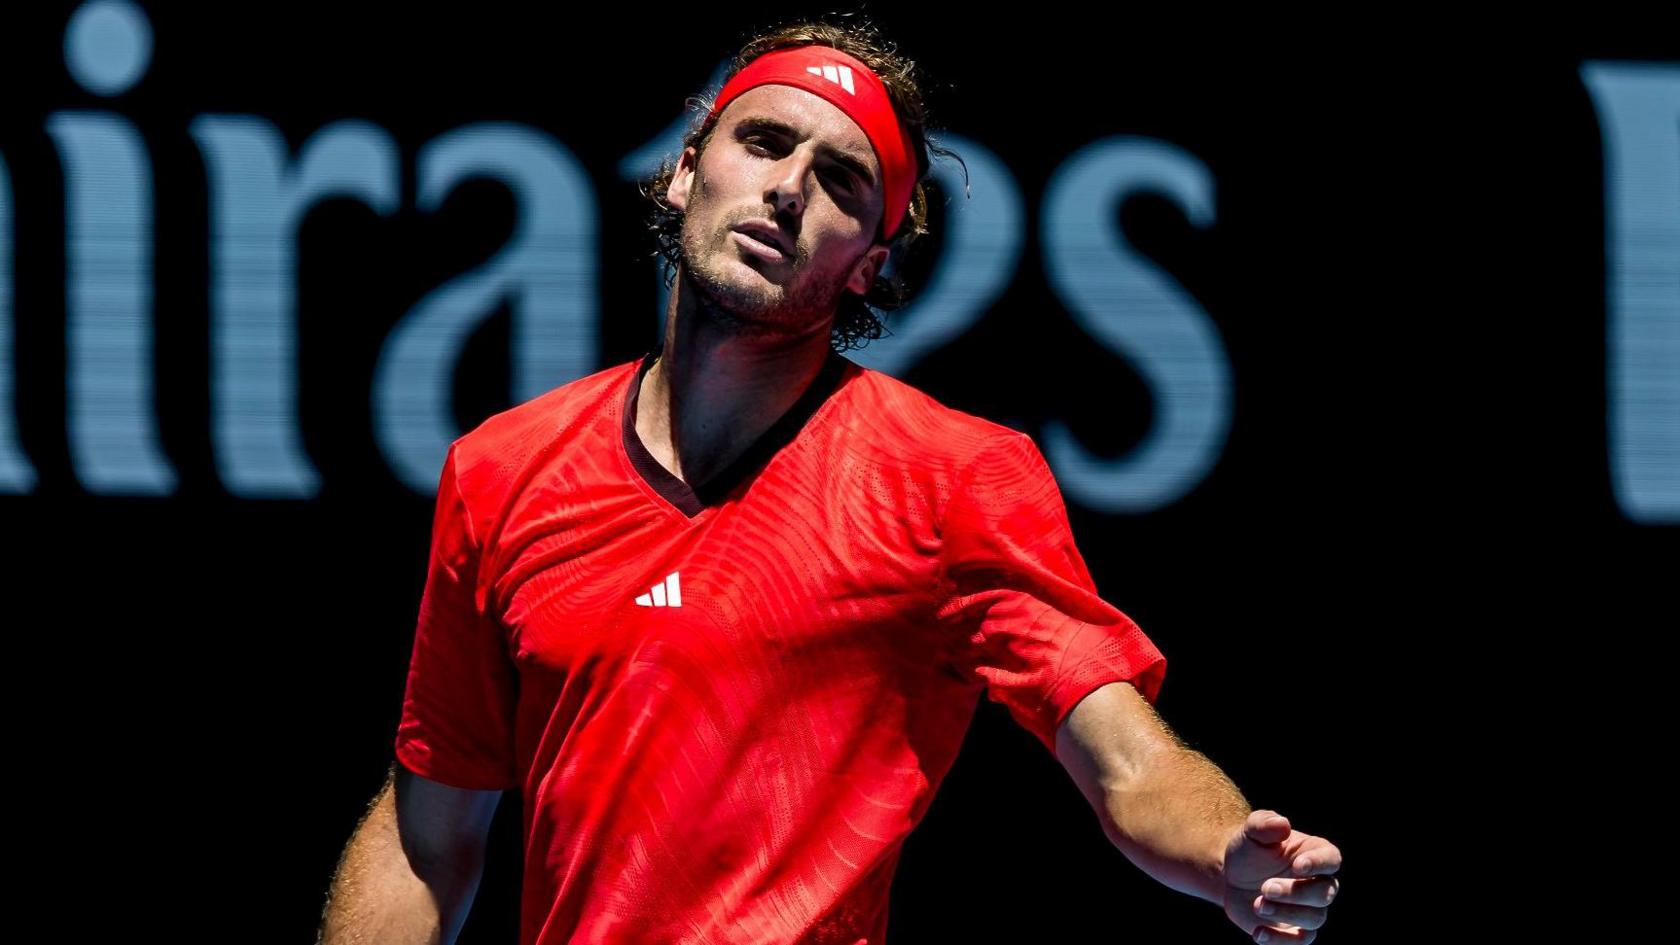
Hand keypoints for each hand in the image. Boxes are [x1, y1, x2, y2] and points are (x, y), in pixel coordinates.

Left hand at [1219, 809, 1341, 942]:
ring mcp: (1309, 908)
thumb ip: (1265, 823)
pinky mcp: (1295, 929)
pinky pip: (1301, 940)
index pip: (1331, 859)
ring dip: (1287, 913)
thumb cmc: (1249, 848)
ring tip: (1258, 904)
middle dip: (1296, 893)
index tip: (1297, 866)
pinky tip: (1258, 933)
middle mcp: (1319, 882)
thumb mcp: (1251, 831)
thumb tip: (1283, 825)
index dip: (1318, 864)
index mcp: (1315, 853)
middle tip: (1265, 888)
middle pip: (1324, 893)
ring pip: (1315, 919)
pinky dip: (1281, 939)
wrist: (1232, 874)